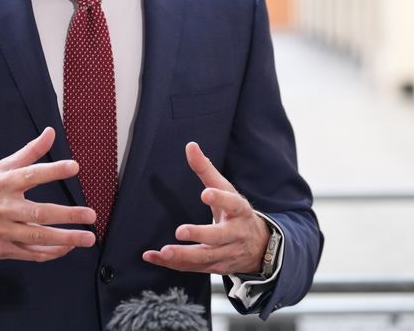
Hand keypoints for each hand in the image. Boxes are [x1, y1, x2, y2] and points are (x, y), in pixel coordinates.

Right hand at [0, 127, 96, 261]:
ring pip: (38, 237)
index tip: (74, 167)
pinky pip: (32, 254)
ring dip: (65, 238)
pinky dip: (52, 252)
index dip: (52, 170)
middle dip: (67, 215)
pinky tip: (69, 246)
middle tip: (91, 214)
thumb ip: (29, 152)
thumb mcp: (2, 168)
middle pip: (38, 212)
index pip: (30, 174)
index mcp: (3, 184)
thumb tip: (51, 132)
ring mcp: (3, 231)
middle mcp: (3, 208)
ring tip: (88, 237)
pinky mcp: (4, 250)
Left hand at [142, 142, 268, 274]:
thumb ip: (206, 169)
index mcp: (239, 211)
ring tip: (165, 251)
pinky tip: (154, 256)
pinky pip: (194, 267)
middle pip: (219, 236)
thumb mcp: (226, 189)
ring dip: (184, 256)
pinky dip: (174, 264)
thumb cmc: (236, 212)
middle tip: (180, 231)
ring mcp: (227, 253)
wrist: (259, 246)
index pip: (232, 203)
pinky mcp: (216, 267)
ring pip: (206, 257)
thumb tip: (190, 145)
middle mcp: (235, 234)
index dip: (220, 198)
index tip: (205, 193)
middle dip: (200, 234)